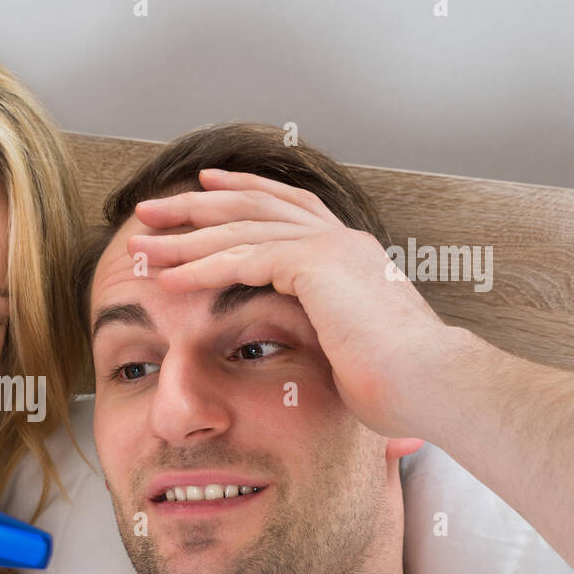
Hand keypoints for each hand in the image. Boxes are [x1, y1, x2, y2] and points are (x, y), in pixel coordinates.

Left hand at [128, 169, 461, 439]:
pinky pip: (243, 259)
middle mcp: (339, 238)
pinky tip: (167, 277)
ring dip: (184, 237)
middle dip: (195, 205)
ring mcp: (330, 246)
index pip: (285, 206)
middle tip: (148, 210)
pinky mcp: (316, 265)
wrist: (433, 386)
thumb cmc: (400, 384)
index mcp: (349, 251)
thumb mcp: (352, 347)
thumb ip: (326, 332)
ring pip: (239, 228)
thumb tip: (319, 351)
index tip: (202, 187)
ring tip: (139, 246)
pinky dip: (201, 267)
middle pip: (251, 205)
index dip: (240, 193)